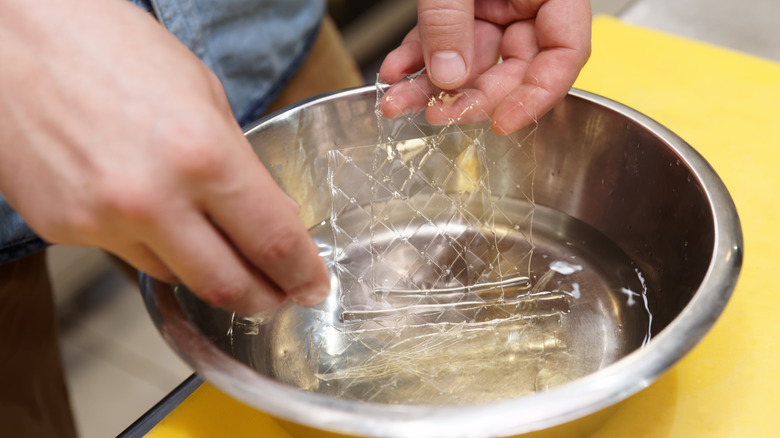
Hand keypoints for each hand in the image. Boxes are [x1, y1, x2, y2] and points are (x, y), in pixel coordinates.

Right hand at [0, 0, 329, 314]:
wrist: (9, 36)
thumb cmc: (106, 45)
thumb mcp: (202, 93)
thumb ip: (241, 164)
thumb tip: (272, 217)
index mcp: (202, 153)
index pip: (273, 241)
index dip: (302, 273)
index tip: (313, 284)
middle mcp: (152, 198)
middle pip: (228, 286)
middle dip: (264, 299)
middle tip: (280, 296)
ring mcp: (101, 220)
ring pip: (178, 277)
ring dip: (208, 271)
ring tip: (218, 247)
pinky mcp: (63, 229)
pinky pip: (129, 256)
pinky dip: (156, 247)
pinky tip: (156, 215)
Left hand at [379, 0, 590, 134]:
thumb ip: (451, 16)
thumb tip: (448, 76)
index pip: (565, 53)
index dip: (538, 95)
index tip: (503, 122)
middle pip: (512, 66)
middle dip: (470, 95)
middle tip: (436, 114)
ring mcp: (494, 1)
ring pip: (470, 59)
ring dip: (431, 84)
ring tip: (398, 101)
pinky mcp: (462, 2)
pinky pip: (444, 38)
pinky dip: (417, 56)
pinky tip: (395, 70)